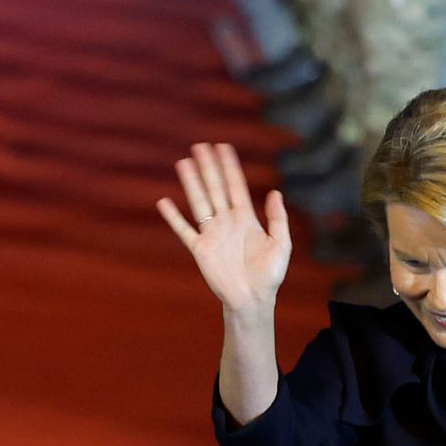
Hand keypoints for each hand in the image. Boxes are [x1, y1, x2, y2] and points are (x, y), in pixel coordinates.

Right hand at [157, 140, 291, 317]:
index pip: (235, 186)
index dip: (229, 166)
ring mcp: (212, 234)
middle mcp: (227, 222)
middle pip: (215, 188)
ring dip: (191, 183)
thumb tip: (275, 192)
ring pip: (199, 202)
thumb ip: (278, 218)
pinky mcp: (200, 250)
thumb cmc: (269, 275)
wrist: (253, 300)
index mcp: (246, 218)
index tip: (223, 147)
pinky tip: (164, 202)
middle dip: (208, 167)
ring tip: (183, 163)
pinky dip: (174, 217)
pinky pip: (184, 230)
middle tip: (200, 146)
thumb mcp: (281, 244)